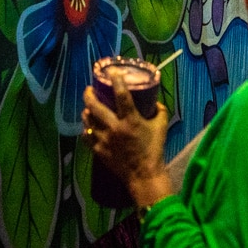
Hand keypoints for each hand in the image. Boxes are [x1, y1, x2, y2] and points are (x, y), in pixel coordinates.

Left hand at [83, 79, 169, 204]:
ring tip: (87, 106)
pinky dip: (86, 129)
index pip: (121, 95)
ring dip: (86, 111)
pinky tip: (88, 126)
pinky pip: (87, 136)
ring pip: (88, 121)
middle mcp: (114, 128)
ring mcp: (104, 140)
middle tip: (89, 89)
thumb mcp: (161, 127)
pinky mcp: (99, 151)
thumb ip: (159, 111)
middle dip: (89, 95)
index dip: (116, 81)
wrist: (144, 176)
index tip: (112, 72)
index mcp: (130, 120)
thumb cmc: (154, 150)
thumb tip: (155, 101)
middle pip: (95, 107)